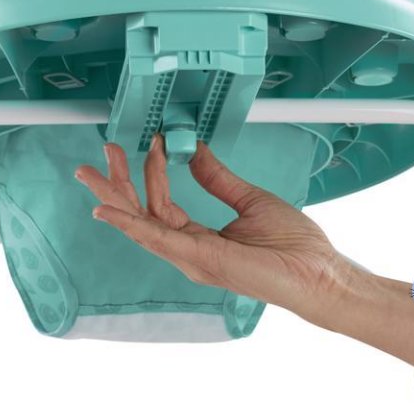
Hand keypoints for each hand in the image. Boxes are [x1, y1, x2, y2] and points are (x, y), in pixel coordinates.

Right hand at [74, 136, 344, 319]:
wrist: (318, 273)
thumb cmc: (294, 248)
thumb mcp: (250, 200)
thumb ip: (218, 178)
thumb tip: (195, 151)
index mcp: (198, 238)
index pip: (160, 204)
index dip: (150, 172)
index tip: (151, 140)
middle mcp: (188, 251)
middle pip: (139, 216)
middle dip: (115, 186)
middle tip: (99, 157)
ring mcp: (191, 258)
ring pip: (140, 224)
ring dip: (116, 196)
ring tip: (95, 172)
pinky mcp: (200, 259)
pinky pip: (157, 238)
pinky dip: (130, 223)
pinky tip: (109, 210)